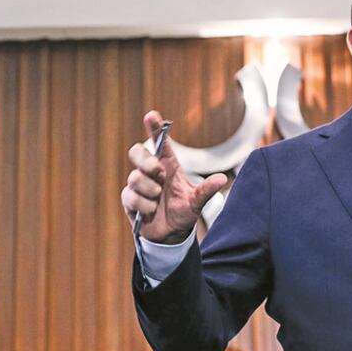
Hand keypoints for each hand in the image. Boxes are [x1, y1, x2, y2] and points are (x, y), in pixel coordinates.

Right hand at [121, 111, 227, 243]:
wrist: (170, 235)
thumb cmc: (183, 212)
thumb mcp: (197, 202)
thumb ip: (206, 190)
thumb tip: (222, 180)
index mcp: (167, 166)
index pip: (159, 143)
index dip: (154, 128)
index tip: (151, 115)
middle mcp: (151, 172)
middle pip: (137, 152)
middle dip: (146, 161)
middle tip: (159, 173)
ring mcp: (138, 185)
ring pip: (135, 177)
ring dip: (150, 190)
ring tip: (158, 199)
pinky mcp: (129, 200)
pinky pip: (130, 196)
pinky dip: (144, 205)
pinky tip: (151, 211)